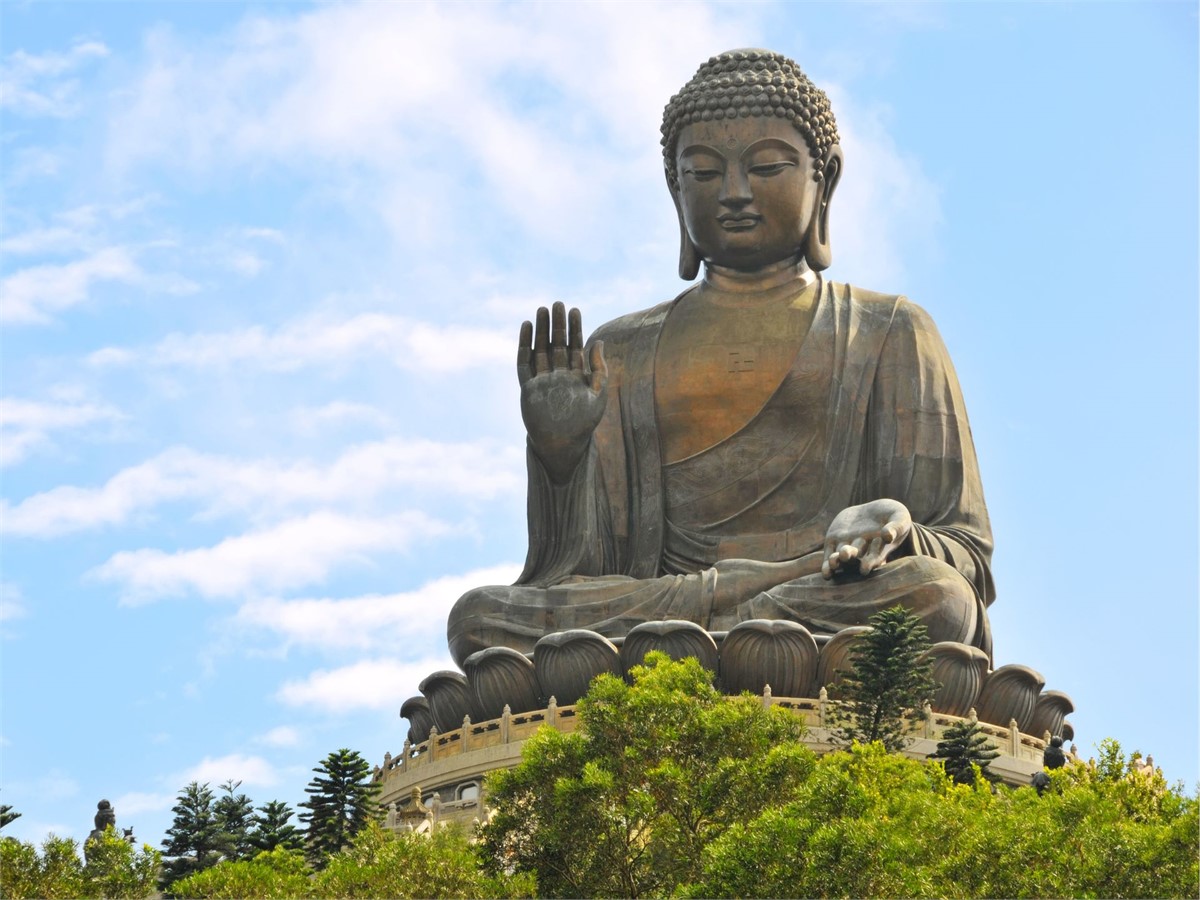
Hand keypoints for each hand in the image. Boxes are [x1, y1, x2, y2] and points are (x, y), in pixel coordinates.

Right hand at [517, 302, 607, 482]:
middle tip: (557, 303)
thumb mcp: (598, 395)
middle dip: (557, 325)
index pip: (574, 346)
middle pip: (556, 344)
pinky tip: (526, 328)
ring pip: (540, 349)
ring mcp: (542, 380)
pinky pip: (524, 363)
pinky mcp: (528, 387)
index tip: (575, 309)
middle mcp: (558, 375)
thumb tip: (599, 342)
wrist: (563, 445)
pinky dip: (524, 345)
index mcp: (575, 376)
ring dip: (541, 331)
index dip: (575, 328)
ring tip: (541, 310)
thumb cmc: (584, 424)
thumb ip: (599, 369)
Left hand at [821, 499, 911, 578]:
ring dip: (837, 561)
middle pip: (856, 558)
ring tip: (834, 561)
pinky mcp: (834, 542)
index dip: (869, 562)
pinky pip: (829, 555)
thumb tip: (888, 535)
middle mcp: (862, 551)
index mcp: (879, 548)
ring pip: (841, 557)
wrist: (872, 511)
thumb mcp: (899, 517)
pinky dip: (827, 565)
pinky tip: (826, 573)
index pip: (875, 557)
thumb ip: (896, 526)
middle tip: (846, 556)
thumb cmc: (891, 515)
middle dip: (851, 558)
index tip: (864, 568)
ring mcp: (847, 547)